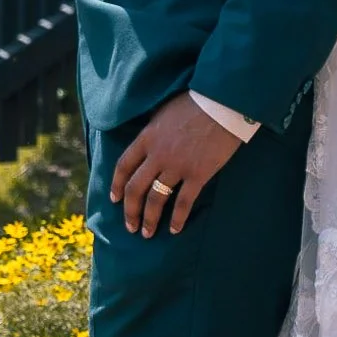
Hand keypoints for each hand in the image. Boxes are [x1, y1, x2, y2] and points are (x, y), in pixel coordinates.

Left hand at [110, 94, 241, 235]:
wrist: (222, 102)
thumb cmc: (195, 102)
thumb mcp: (164, 111)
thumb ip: (153, 129)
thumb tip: (148, 139)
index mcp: (146, 138)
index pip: (124, 166)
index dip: (116, 185)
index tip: (114, 199)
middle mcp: (157, 155)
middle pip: (135, 188)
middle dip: (130, 210)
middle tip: (130, 226)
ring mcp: (177, 166)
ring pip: (156, 198)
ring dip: (149, 219)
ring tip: (147, 233)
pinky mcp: (198, 174)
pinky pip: (184, 202)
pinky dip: (178, 218)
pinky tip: (175, 229)